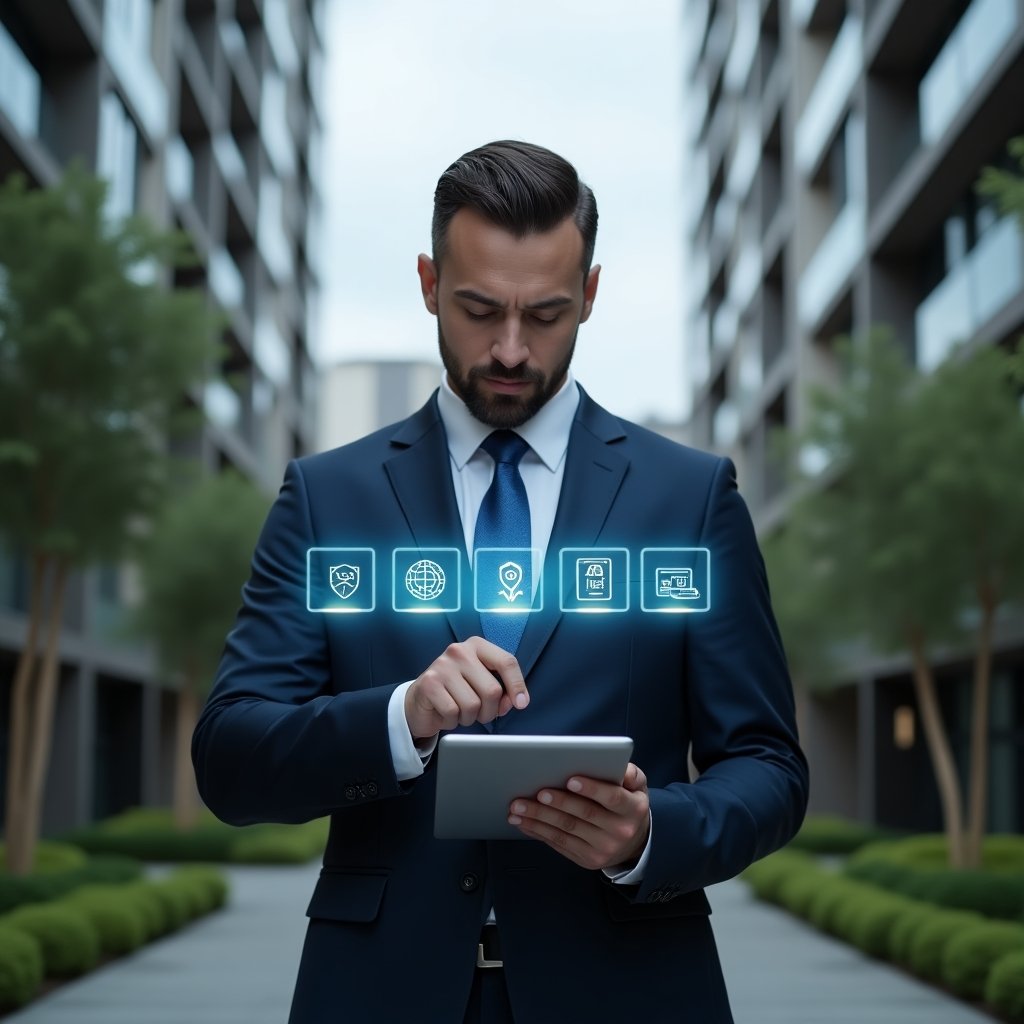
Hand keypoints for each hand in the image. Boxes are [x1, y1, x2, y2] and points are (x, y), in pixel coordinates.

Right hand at [404, 636, 528, 740]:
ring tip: (459, 710)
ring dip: (469, 718)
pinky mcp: (429, 683)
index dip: (517, 686)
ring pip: (473, 705)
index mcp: (477, 646)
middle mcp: (459, 651)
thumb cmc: (456, 692)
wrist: (421, 701)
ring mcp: (442, 665)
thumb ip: (502, 690)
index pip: (507, 662)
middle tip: (478, 712)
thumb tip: (515, 701)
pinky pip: (453, 712)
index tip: (521, 703)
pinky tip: (445, 713)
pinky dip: (452, 721)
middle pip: (492, 690)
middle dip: (489, 710)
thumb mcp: (482, 685)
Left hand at [507, 762, 649, 870]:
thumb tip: (617, 765)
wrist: (634, 843)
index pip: (612, 798)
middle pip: (584, 815)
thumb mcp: (638, 786)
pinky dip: (539, 832)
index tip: (570, 779)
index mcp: (633, 809)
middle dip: (557, 803)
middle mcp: (619, 831)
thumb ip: (630, 772)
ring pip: (567, 831)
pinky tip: (524, 822)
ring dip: (539, 818)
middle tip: (535, 793)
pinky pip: (559, 844)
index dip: (592, 789)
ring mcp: (602, 849)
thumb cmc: (628, 804)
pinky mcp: (587, 860)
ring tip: (517, 808)